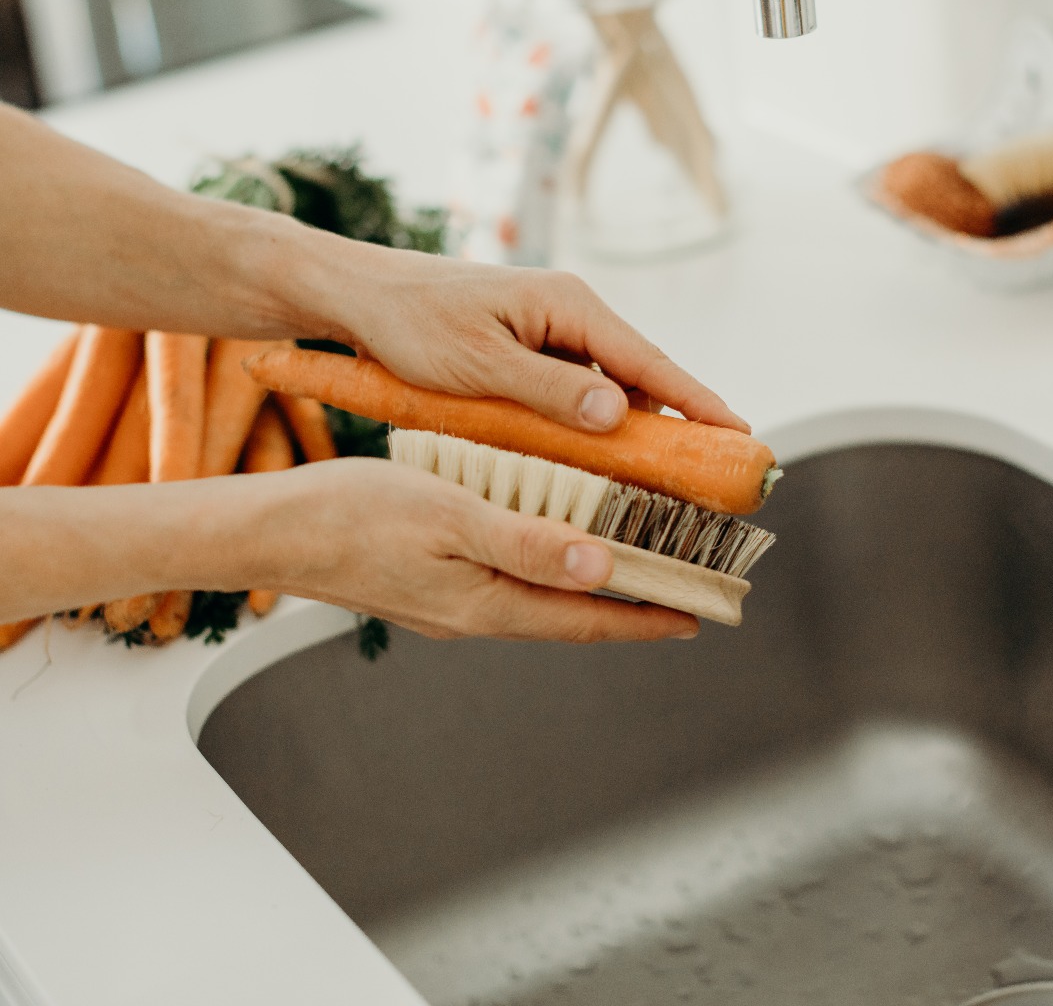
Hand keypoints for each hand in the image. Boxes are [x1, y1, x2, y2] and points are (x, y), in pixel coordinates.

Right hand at [267, 459, 700, 641]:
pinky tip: (552, 539)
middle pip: (571, 614)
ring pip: (541, 598)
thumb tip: (602, 566)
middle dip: (629, 604)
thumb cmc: (355, 514)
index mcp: (486, 604)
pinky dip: (547, 565)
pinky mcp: (434, 583)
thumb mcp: (452, 516)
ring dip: (589, 584)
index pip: (586, 619)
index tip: (696, 615)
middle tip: (679, 586)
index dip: (646, 618)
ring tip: (631, 560)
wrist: (275, 530)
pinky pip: (509, 580)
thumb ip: (527, 544)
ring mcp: (452, 603)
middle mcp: (475, 613)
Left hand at [311, 245, 749, 434]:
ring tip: (657, 480)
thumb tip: (620, 414)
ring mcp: (551, 330)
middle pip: (639, 376)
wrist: (359, 296)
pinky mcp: (531, 349)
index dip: (699, 401)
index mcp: (568, 305)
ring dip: (627, 431)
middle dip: (672, 424)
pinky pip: (576, 392)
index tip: (741, 435)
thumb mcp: (478, 365)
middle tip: (706, 476)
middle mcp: (570, 312)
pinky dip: (589, 426)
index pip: (649, 361)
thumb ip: (550, 391)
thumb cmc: (411, 322)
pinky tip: (592, 461)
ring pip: (607, 388)